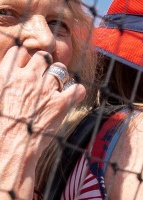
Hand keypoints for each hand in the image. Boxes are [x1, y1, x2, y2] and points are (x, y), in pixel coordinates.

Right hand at [0, 46, 85, 167]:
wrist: (8, 147)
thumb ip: (0, 83)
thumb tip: (3, 80)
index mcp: (6, 75)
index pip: (19, 52)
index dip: (24, 57)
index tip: (25, 65)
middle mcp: (27, 78)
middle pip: (42, 56)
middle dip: (43, 63)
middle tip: (43, 74)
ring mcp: (46, 90)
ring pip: (60, 69)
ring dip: (60, 75)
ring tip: (56, 85)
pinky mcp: (62, 104)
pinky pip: (77, 88)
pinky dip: (76, 91)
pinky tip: (71, 96)